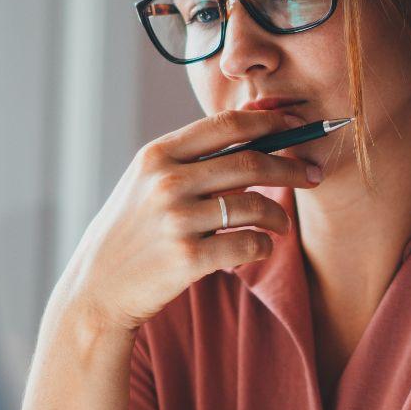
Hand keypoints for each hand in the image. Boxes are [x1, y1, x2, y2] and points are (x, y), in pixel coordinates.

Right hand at [51, 109, 322, 333]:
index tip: (297, 124)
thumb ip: (191, 157)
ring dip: (279, 215)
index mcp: (157, 155)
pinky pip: (248, 245)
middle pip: (250, 162)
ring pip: (255, 206)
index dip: (270, 121)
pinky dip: (263, 246)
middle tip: (313, 174)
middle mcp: (166, 181)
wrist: (97, 288)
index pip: (226, 125)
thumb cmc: (132, 231)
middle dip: (291, 167)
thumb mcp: (147, 182)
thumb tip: (253, 125)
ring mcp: (177, 220)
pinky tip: (260, 247)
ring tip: (282, 223)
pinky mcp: (187, 258)